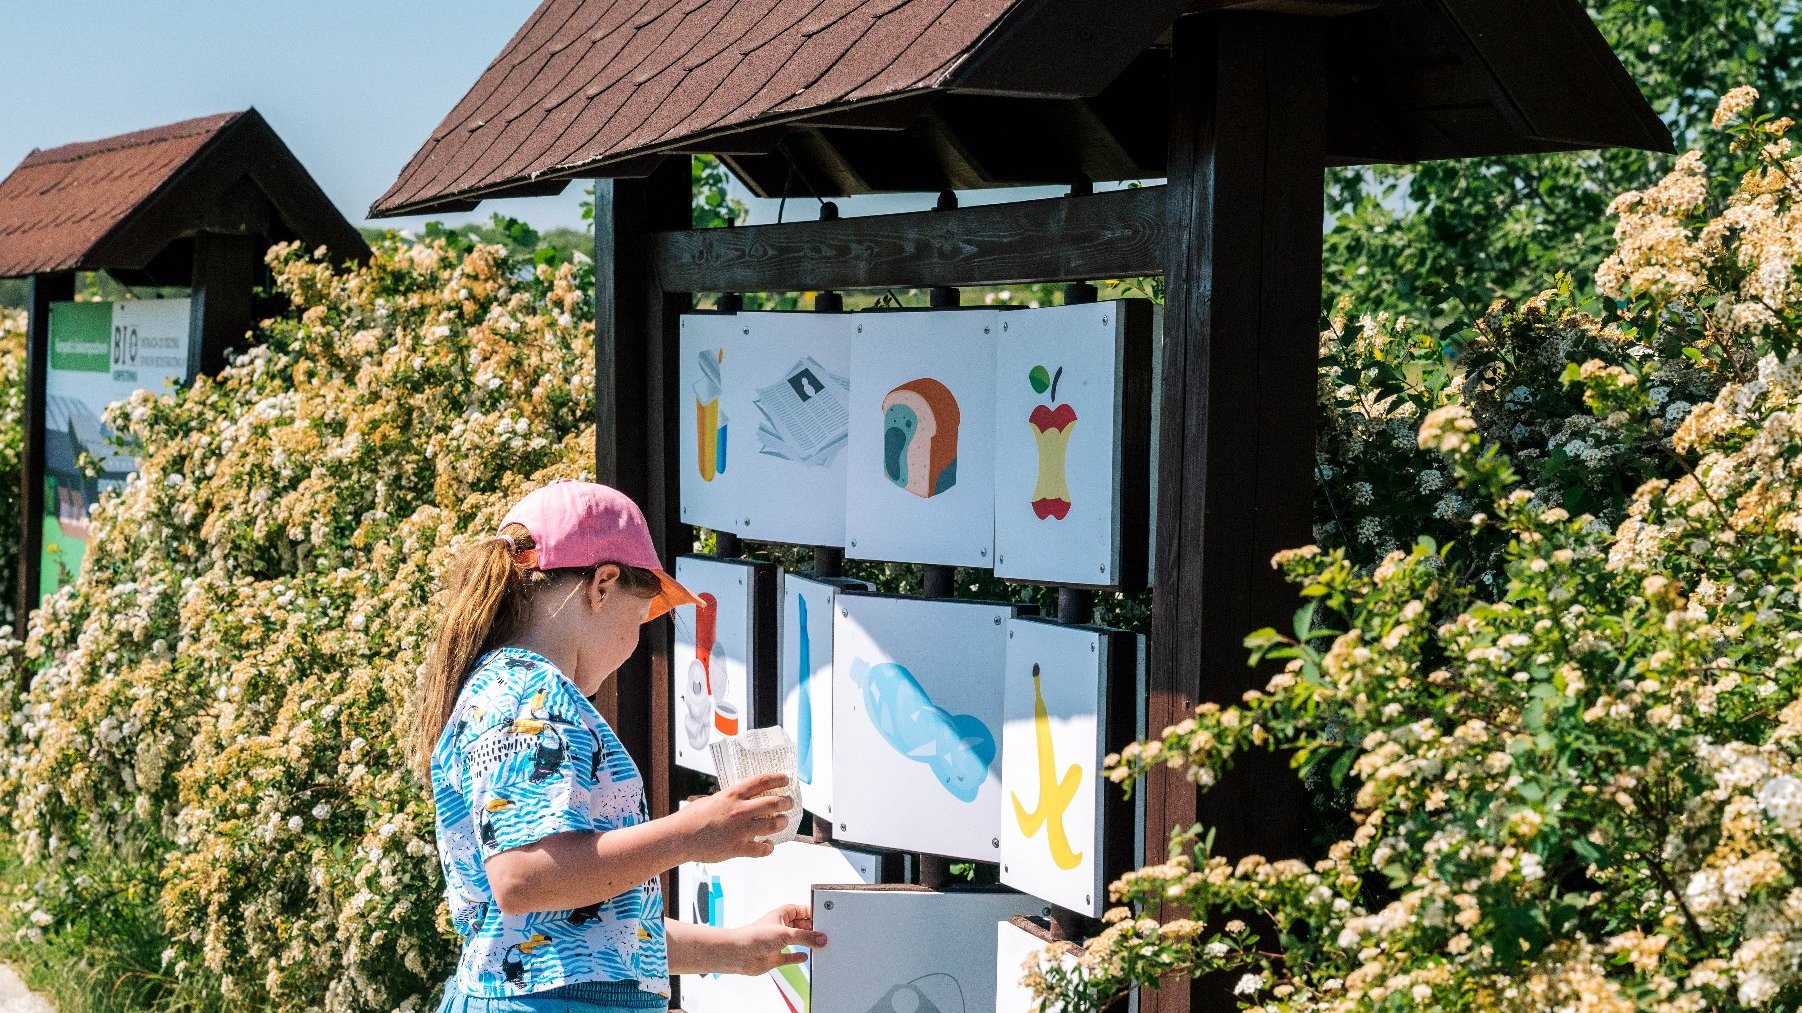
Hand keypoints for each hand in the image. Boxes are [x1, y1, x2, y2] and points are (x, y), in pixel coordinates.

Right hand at [678, 773, 793, 862]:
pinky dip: (768, 847)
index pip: (762, 781)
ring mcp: (741, 830)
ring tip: (783, 821)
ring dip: (782, 822)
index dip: (778, 779)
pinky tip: (768, 845)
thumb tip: (742, 800)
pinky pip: (761, 849)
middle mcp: (740, 810)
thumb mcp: (712, 800)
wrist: (681, 837)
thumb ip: (729, 799)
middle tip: (789, 803)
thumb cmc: (692, 817)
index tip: (786, 779)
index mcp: (733, 794)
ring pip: (773, 825)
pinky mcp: (738, 848)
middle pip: (774, 803)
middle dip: (786, 802)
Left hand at [726, 904, 824, 975]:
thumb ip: (805, 937)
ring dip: (807, 943)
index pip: (802, 910)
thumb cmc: (756, 936)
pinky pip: (790, 956)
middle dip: (813, 929)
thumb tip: (822, 939)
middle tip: (827, 933)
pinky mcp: (775, 957)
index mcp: (782, 914)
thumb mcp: (786, 934)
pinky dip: (797, 957)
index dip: (813, 913)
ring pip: (797, 941)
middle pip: (802, 926)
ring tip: (821, 945)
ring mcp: (778, 942)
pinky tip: (805, 957)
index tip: (826, 917)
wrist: (739, 954)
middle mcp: (781, 927)